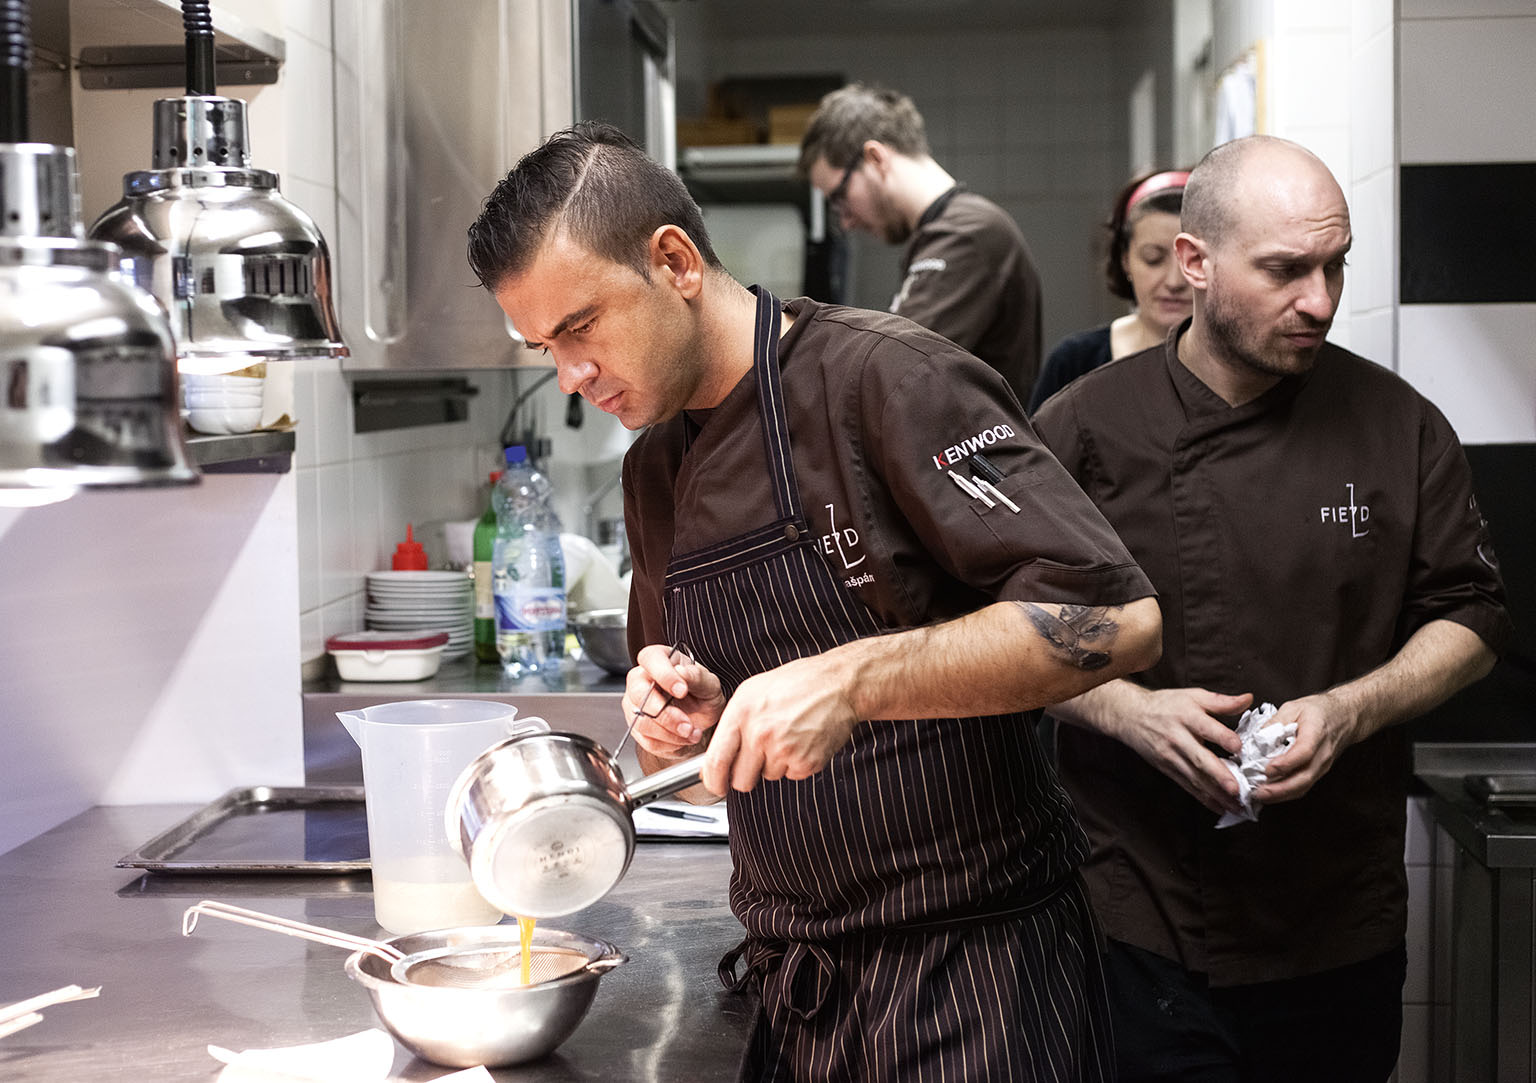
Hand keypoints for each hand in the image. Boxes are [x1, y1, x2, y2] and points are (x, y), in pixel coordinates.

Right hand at [622, 643, 724, 762]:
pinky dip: (669, 744)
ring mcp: (635, 704)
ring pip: (641, 721)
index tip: (682, 691)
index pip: (650, 659)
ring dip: (670, 733)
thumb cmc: (702, 693)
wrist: (701, 717)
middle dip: (665, 714)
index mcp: (658, 659)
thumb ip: (697, 677)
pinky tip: (683, 738)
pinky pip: (647, 740)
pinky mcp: (637, 728)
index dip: (664, 675)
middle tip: (688, 724)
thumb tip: (681, 672)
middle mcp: (640, 680)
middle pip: (638, 694)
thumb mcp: (709, 683)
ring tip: (692, 733)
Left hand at [700, 655, 859, 794]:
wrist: (838, 684)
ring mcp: (784, 749)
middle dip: (747, 776)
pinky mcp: (806, 762)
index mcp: (741, 713)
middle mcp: (760, 733)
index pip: (716, 761)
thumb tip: (714, 759)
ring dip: (775, 764)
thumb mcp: (753, 692)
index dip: (713, 781)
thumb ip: (731, 725)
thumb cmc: (797, 683)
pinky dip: (796, 764)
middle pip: (741, 780)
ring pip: (768, 777)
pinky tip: (802, 741)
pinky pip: (792, 775)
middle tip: (759, 758)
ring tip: (788, 736)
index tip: (716, 786)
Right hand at [1103, 687, 1250, 814]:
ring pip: (1195, 778)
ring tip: (1236, 806)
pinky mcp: (1167, 769)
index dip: (1223, 737)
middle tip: (1235, 789)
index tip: (1239, 747)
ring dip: (1216, 794)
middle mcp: (1178, 738)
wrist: (1131, 715)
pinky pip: (1187, 786)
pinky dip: (1204, 799)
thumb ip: (1222, 701)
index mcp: (1187, 717)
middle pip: (1199, 759)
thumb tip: (1248, 699)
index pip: (1207, 728)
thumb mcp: (1193, 696)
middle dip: (1218, 775)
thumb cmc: (1166, 705)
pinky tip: (1219, 807)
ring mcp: (1171, 756)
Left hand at [1254, 692, 1361, 803]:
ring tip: (1262, 796)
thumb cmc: (1319, 710)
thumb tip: (1258, 738)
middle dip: (1281, 788)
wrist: (1344, 716)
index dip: (1286, 763)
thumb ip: (1275, 722)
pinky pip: (1304, 785)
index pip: (1304, 752)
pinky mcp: (1318, 771)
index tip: (1268, 769)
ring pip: (1304, 785)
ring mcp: (1323, 765)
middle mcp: (1323, 753)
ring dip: (1283, 794)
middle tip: (1260, 792)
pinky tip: (1272, 794)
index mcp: (1317, 732)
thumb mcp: (1294, 707)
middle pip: (1305, 776)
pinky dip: (1288, 793)